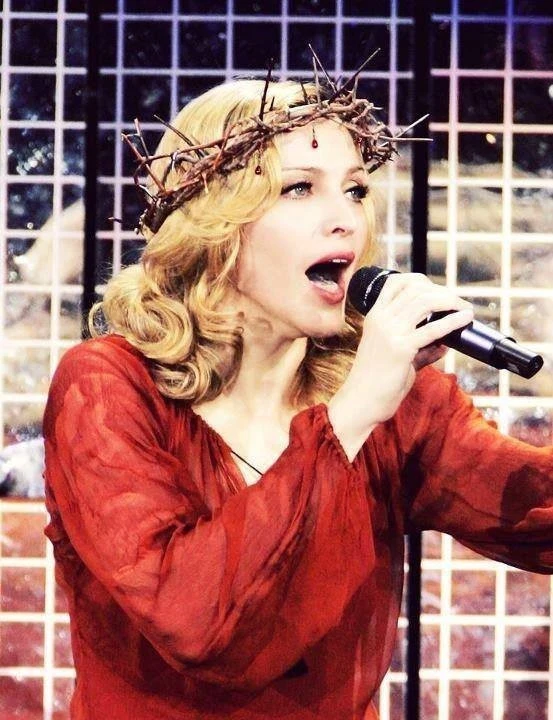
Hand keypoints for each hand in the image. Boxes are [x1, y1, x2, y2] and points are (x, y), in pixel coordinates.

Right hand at [328, 272, 472, 459]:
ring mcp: (389, 333)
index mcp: (374, 317)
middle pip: (415, 289)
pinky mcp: (401, 349)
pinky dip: (452, 321)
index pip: (396, 283)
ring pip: (424, 302)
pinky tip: (465, 319)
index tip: (438, 290)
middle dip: (442, 292)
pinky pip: (432, 329)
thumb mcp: (395, 357)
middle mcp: (380, 320)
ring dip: (450, 302)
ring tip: (465, 309)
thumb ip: (419, 348)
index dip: (420, 280)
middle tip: (458, 303)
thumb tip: (444, 342)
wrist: (360, 403)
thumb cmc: (375, 383)